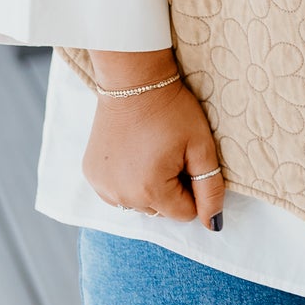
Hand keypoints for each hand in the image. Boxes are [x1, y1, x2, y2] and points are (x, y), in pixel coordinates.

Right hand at [83, 49, 225, 229]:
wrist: (134, 80)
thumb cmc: (172, 111)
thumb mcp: (201, 147)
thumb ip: (210, 189)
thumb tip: (213, 225)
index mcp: (150, 191)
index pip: (184, 213)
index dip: (192, 187)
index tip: (186, 159)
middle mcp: (121, 196)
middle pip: (160, 210)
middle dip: (170, 187)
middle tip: (168, 151)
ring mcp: (102, 186)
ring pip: (139, 203)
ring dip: (148, 186)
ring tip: (150, 150)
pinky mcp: (91, 174)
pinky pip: (118, 191)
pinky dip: (128, 179)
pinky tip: (132, 152)